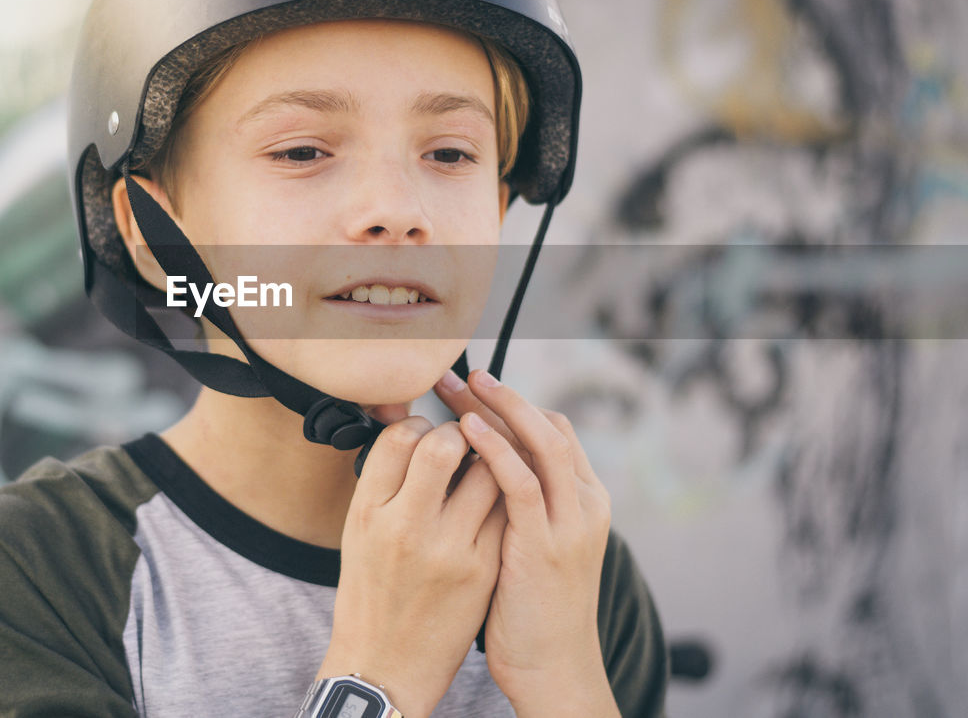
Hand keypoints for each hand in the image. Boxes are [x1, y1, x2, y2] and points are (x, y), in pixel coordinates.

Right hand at [318, 413, 507, 717]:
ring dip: (491, 458)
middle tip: (463, 440)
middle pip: (444, 446)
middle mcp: (406, 526)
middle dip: (460, 431)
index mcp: (368, 511)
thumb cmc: (370, 590)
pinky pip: (507, 511)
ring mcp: (449, 549)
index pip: (399, 437)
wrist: (385, 664)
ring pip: (489, 473)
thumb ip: (384, 481)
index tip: (426, 432)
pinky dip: (506, 494)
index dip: (418, 423)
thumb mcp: (359, 531)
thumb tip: (412, 430)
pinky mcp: (483, 571)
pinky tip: (499, 499)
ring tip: (484, 466)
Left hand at [434, 369, 616, 714]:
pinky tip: (467, 428)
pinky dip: (497, 449)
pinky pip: (523, 482)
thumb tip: (475, 468)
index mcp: (583, 501)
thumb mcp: (529, 543)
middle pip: (546, 427)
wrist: (552, 668)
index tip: (469, 388)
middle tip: (455, 373)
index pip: (552, 431)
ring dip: (498, 407)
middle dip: (500, 395)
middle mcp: (585, 503)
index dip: (511, 404)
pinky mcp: (546, 544)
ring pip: (542, 443)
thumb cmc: (530, 609)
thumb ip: (515, 505)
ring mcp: (570, 523)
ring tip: (459, 384)